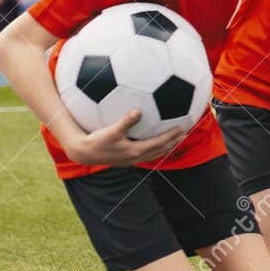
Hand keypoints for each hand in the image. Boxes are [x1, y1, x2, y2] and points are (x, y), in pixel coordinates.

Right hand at [62, 110, 186, 165]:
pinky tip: (156, 140)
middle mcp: (136, 157)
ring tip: (176, 138)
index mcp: (135, 151)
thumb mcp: (111, 130)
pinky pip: (146, 153)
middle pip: (160, 150)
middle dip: (174, 142)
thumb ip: (126, 121)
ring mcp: (132, 160)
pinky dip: (155, 147)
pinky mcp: (127, 159)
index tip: (182, 129)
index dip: (171, 137)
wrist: (84, 153)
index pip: (159, 143)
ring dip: (167, 146)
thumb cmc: (96, 140)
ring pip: (154, 154)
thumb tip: (138, 111)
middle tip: (186, 133)